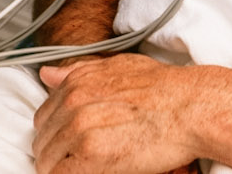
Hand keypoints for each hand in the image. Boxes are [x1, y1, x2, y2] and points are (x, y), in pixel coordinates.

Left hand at [33, 55, 203, 173]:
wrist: (189, 107)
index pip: (43, 117)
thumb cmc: (164, 89)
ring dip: (61, 169)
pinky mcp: (91, 155)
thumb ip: (79, 72)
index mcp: (77, 83)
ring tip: (86, 169)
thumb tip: (48, 75)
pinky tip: (88, 173)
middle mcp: (73, 103)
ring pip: (47, 161)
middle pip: (43, 140)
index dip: (55, 134)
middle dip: (56, 153)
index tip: (68, 144)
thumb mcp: (117, 68)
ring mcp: (80, 129)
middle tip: (78, 161)